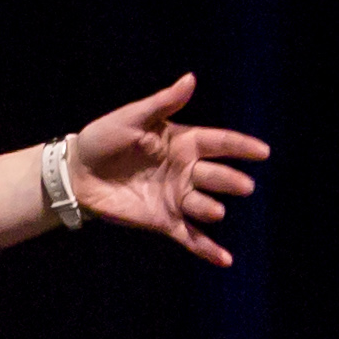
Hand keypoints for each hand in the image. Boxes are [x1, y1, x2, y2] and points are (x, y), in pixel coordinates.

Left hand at [62, 75, 265, 266]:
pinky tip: (225, 260)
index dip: (241, 147)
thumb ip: (163, 103)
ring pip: (204, 205)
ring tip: (214, 210)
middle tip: (244, 186)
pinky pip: (190, 236)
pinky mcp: (163, 219)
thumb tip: (191, 79)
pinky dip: (207, 249)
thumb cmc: (104, 138)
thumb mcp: (133, 117)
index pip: (220, 143)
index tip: (263, 152)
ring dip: (211, 209)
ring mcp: (176, 196)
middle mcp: (185, 170)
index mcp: (183, 142)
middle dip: (230, 182)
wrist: (76, 173)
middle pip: (216, 176)